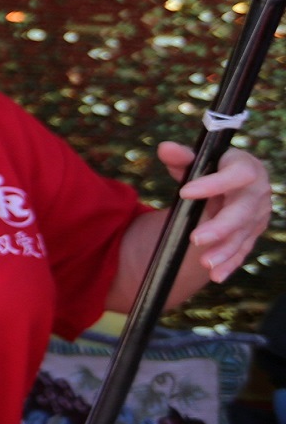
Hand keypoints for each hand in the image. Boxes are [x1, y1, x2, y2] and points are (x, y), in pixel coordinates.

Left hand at [160, 141, 272, 282]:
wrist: (225, 186)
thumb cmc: (208, 170)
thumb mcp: (194, 162)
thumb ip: (181, 157)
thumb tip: (165, 147)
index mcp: (245, 167)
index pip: (237, 174)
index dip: (214, 183)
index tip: (185, 191)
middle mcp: (257, 192)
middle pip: (243, 211)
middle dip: (221, 227)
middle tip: (195, 238)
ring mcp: (257, 215)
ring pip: (243, 235)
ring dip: (225, 251)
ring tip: (204, 264)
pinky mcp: (252, 232)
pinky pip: (243, 250)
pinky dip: (230, 264)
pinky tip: (217, 275)